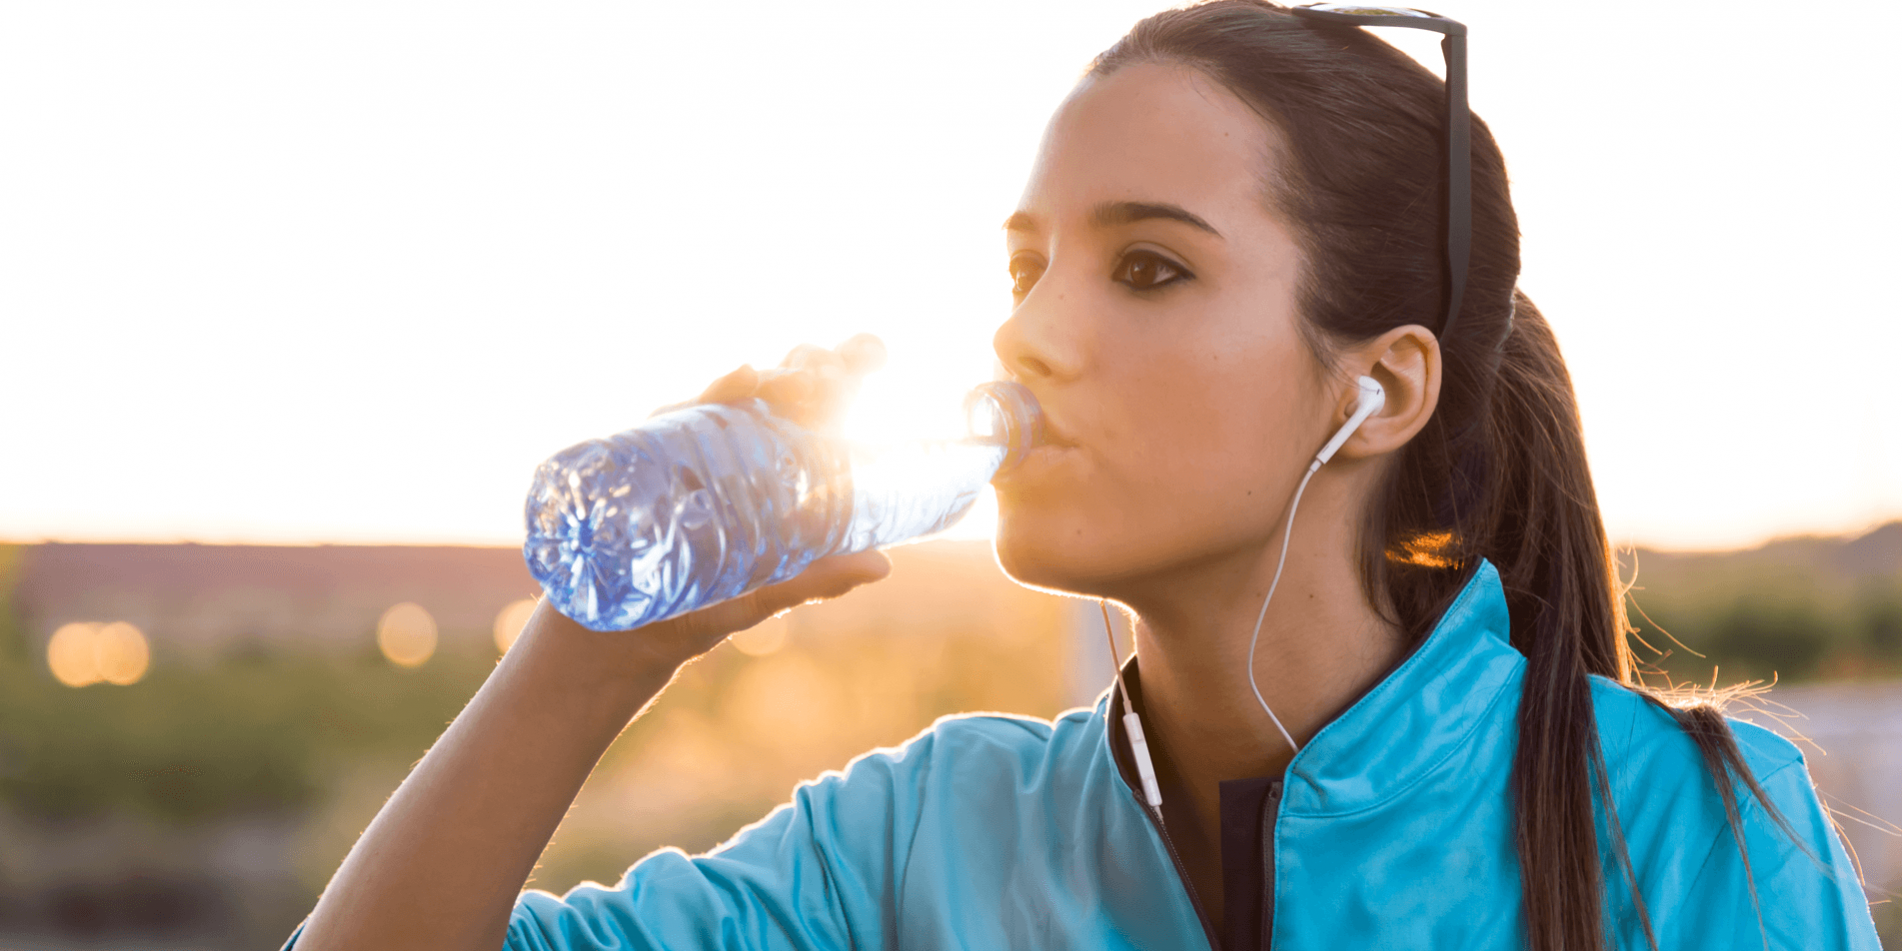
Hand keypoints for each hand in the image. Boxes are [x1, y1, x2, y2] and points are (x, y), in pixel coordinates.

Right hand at [596, 333, 893, 661]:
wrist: (616, 640)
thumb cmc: (694, 606)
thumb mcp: (760, 594)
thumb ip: (814, 580)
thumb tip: (882, 565)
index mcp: (760, 467)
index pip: (804, 407)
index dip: (839, 372)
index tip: (873, 355)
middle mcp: (724, 447)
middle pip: (771, 390)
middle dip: (809, 367)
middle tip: (840, 370)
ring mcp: (682, 448)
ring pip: (729, 395)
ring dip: (771, 376)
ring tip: (807, 376)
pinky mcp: (644, 458)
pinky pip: (674, 417)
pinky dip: (711, 394)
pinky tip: (741, 378)